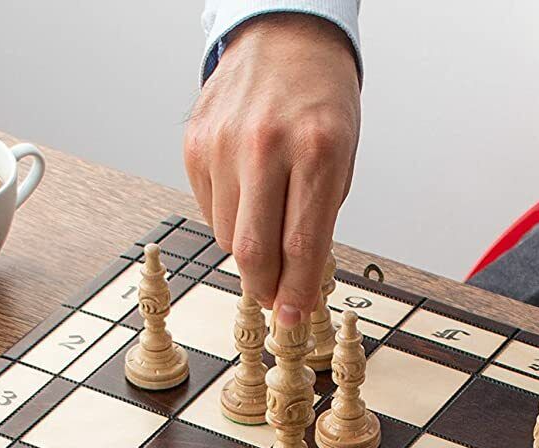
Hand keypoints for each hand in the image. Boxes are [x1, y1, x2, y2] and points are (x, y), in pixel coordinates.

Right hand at [184, 14, 359, 326]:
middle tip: (276, 298)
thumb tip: (295, 287)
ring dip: (249, 252)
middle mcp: (266, 144)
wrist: (285, 37)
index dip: (296, 294)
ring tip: (268, 230)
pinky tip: (247, 197)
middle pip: (255, 251)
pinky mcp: (196, 143)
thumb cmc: (320, 102)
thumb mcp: (341, 159)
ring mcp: (224, 142)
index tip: (293, 319)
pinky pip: (210, 210)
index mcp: (317, 150)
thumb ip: (318, 221)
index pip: (301, 246)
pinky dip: (230, 219)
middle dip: (266, 287)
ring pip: (229, 237)